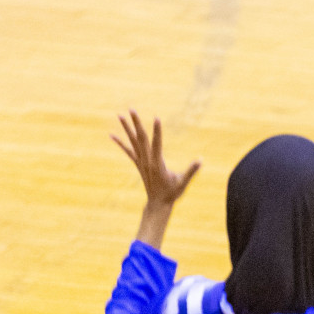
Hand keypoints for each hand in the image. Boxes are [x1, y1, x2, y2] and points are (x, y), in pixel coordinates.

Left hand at [111, 111, 199, 247]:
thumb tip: (201, 160)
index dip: (157, 131)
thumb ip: (191, 171)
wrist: (158, 204)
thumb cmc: (172, 193)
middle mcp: (146, 161)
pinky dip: (120, 143)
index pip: (157, 144)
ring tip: (120, 115)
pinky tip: (112, 135)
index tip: (157, 118)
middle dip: (137, 123)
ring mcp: (141, 162)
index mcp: (157, 164)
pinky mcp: (138, 164)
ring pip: (133, 141)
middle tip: (132, 109)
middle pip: (141, 138)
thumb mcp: (183, 183)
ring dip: (127, 128)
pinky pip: (128, 151)